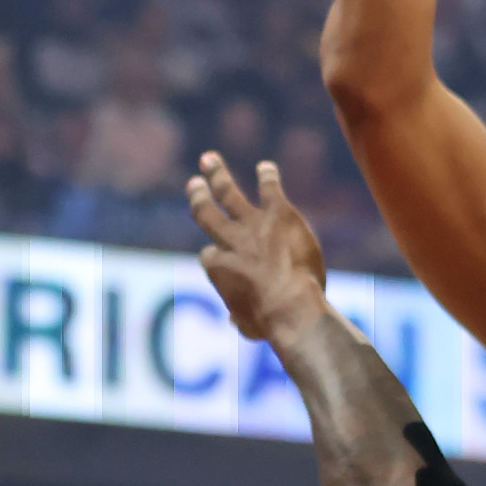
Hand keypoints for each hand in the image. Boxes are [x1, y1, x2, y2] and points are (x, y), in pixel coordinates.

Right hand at [188, 152, 326, 341]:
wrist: (291, 306)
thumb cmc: (271, 322)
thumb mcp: (250, 325)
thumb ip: (241, 318)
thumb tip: (236, 322)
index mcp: (218, 269)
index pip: (209, 255)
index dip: (216, 257)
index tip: (223, 260)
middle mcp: (229, 242)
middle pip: (206, 214)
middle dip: (199, 197)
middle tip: (194, 184)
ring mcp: (252, 225)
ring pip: (227, 193)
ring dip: (218, 175)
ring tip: (209, 159)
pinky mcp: (278, 214)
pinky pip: (270, 189)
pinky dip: (267, 177)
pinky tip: (266, 168)